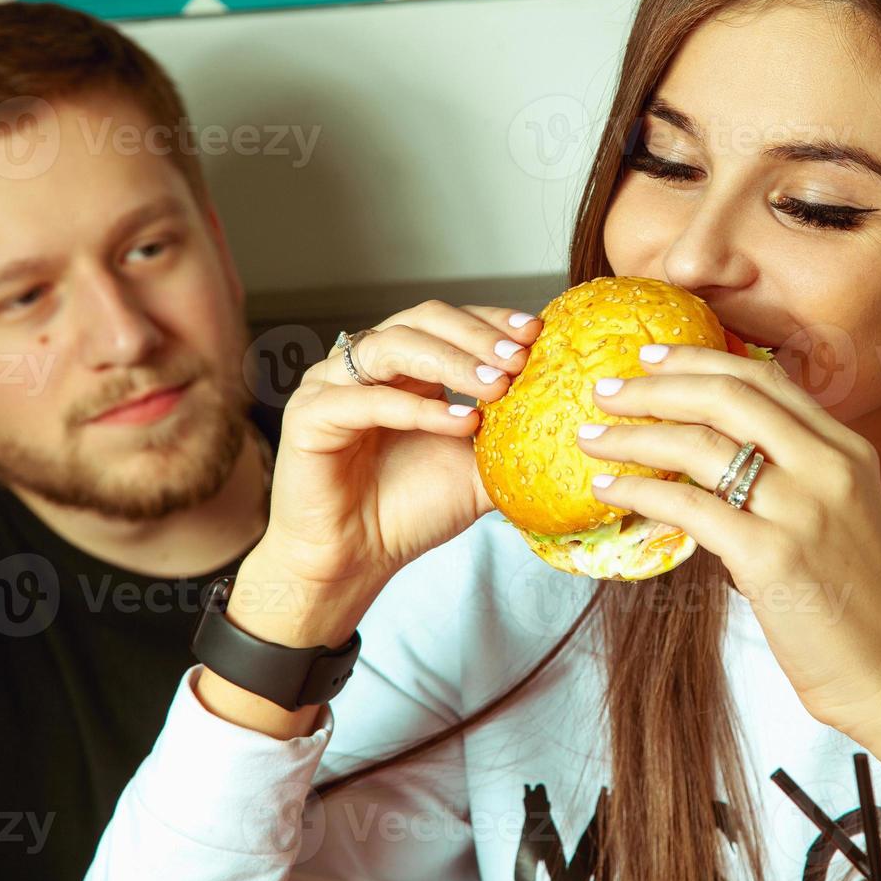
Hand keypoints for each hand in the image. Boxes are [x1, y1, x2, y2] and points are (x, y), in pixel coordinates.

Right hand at [244, 301, 541, 635]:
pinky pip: (365, 400)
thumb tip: (571, 417)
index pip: (449, 321)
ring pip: (392, 346)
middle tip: (519, 358)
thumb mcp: (477, 468)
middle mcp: (366, 365)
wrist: (356, 560)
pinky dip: (417, 407)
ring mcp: (331, 385)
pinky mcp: (309, 416)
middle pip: (422, 320)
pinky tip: (460, 422)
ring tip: (496, 386)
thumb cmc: (409, 511)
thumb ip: (511, 437)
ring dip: (450, 361)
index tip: (535, 333)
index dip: (491, 320)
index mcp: (403, 366)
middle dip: (476, 335)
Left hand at [577, 343, 880, 733]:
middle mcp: (828, 467)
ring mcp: (802, 509)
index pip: (765, 378)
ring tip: (590, 437)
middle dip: (656, 384)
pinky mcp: (771, 555)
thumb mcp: (841, 512)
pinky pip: (689, 505)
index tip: (652, 356)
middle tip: (605, 388)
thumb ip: (794, 471)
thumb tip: (717, 445)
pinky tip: (609, 489)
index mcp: (846, 449)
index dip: (700, 360)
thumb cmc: (854, 599)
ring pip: (700, 444)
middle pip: (728, 396)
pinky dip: (640, 490)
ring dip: (633, 435)